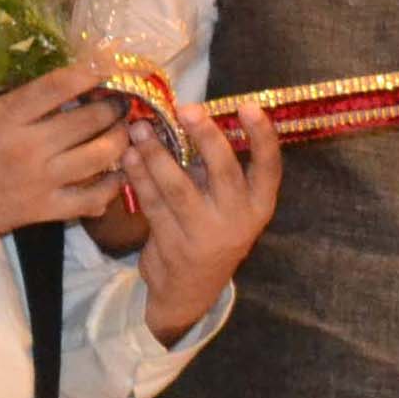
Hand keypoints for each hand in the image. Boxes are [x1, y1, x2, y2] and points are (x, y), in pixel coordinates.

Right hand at [0, 62, 131, 246]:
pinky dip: (111, 186)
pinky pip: (90, 199)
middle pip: (89, 121)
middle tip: (122, 98)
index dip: (90, 71)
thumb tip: (24, 49)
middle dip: (114, 106)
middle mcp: (28, 148)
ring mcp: (39, 182)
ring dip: (119, 140)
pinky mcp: (44, 210)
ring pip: (99, 158)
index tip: (109, 62)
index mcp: (6, 117)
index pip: (58, 87)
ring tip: (125, 129)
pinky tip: (119, 171)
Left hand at [126, 100, 280, 346]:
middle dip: (206, 137)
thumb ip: (217, 170)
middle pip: (224, 172)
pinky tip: (129, 157)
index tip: (250, 106)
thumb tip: (190, 119)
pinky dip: (139, 177)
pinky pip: (153, 204)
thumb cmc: (212, 231)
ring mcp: (204, 235)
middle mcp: (237, 220)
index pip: (269, 168)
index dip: (262, 137)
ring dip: (157, 154)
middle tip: (187, 108)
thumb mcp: (229, 206)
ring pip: (179, 187)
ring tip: (140, 128)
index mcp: (259, 206)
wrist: (190, 292)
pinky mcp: (172, 245)